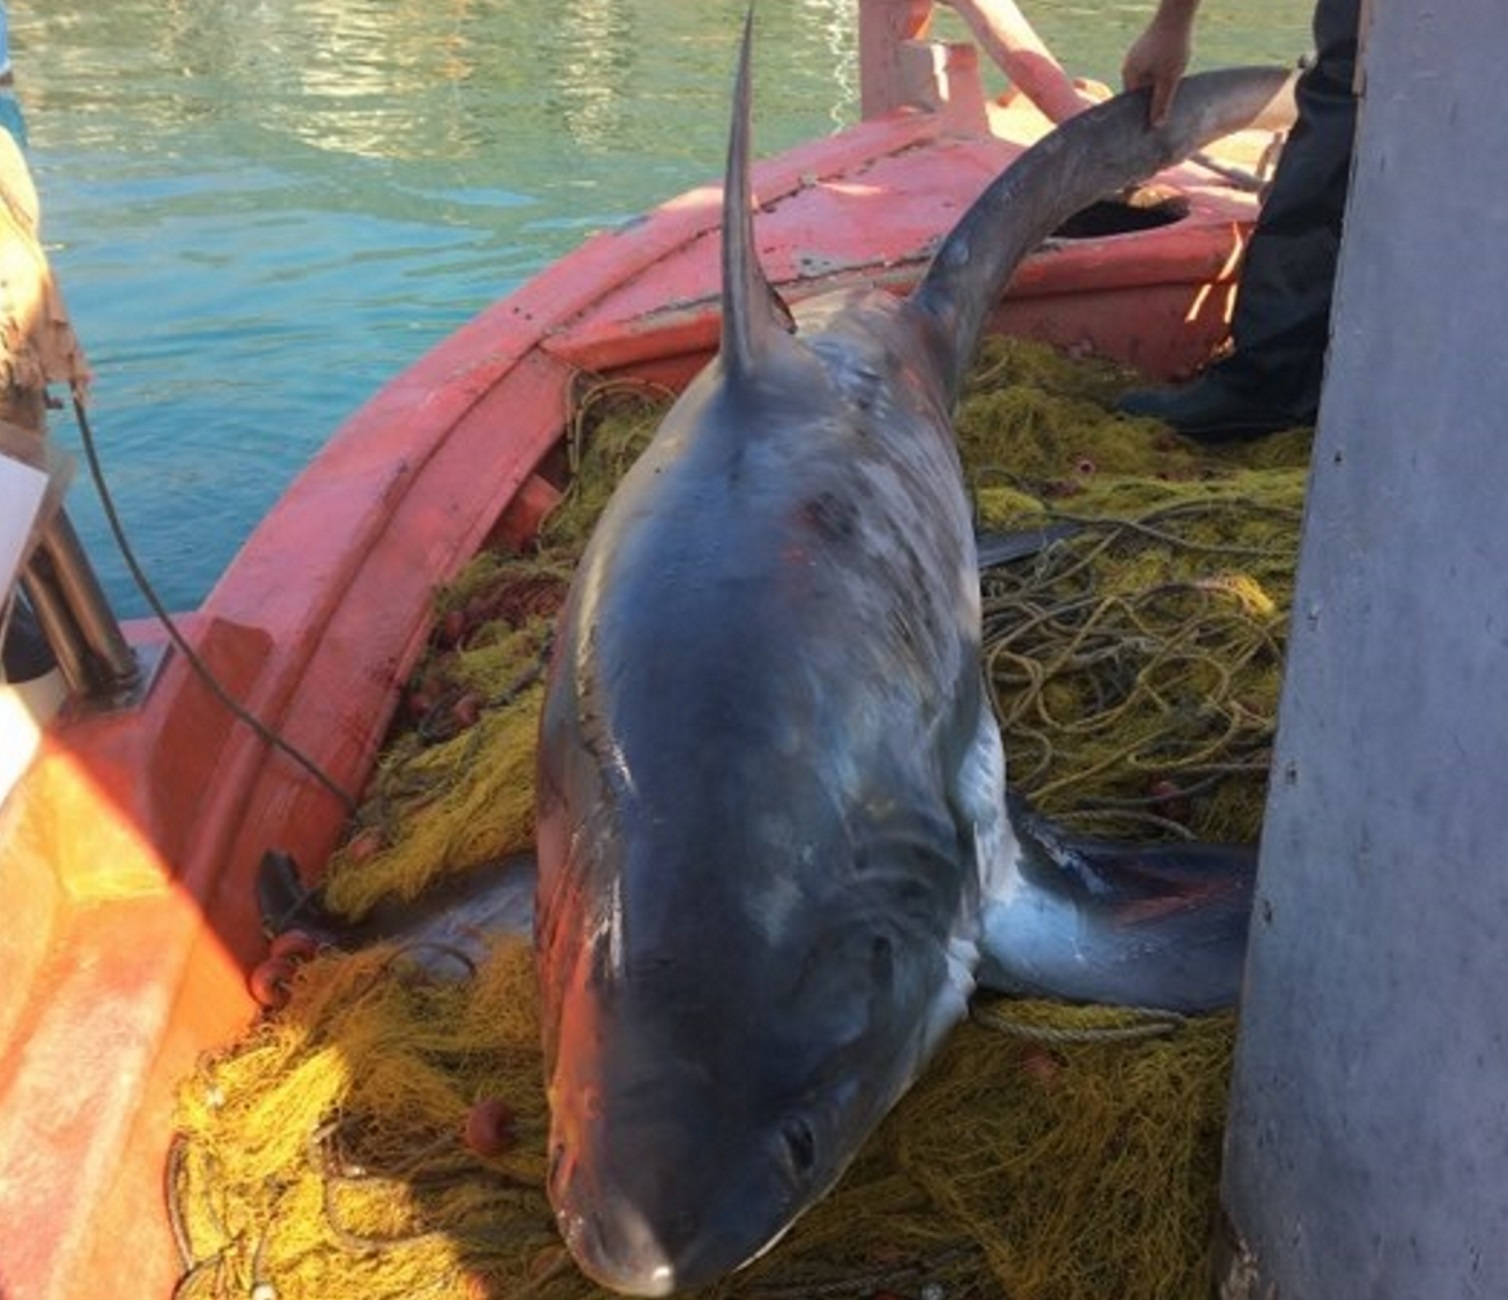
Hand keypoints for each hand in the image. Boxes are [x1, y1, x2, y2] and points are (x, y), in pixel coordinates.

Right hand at [1121, 12, 1195, 127]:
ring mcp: (1137, 58)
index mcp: (1129, 75)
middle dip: (1149, 105)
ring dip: (1156, 91)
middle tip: (1161, 120)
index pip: (1131, 104)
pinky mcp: (1148, 50)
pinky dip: (1159, 78)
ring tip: (1169, 100)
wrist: (1177, 14)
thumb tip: (1156, 126)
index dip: (1140, 116)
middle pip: (1138, 94)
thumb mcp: (1169, 79)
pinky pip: (1151, 71)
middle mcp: (1129, 67)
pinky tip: (1170, 82)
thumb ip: (1162, 103)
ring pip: (1146, 82)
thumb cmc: (1172, 46)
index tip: (1149, 129)